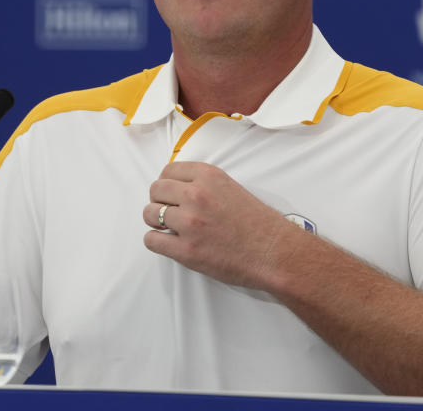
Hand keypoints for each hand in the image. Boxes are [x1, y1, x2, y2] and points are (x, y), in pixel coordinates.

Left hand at [142, 161, 295, 289]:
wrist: (273, 252)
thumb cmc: (258, 224)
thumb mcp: (231, 187)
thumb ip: (204, 183)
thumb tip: (178, 188)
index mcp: (208, 176)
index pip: (168, 170)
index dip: (167, 183)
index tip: (170, 193)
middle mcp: (196, 195)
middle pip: (155, 190)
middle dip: (159, 200)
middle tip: (168, 211)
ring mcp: (189, 223)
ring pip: (149, 214)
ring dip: (156, 221)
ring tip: (169, 227)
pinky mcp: (186, 250)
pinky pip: (151, 240)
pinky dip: (156, 241)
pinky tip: (169, 242)